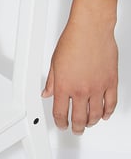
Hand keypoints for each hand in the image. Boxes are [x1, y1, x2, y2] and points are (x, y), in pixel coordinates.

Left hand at [42, 0, 117, 134]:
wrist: (91, 29)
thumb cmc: (73, 41)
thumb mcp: (55, 63)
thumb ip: (52, 81)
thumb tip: (47, 93)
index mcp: (64, 86)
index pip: (61, 113)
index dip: (61, 123)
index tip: (62, 125)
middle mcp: (81, 89)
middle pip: (80, 118)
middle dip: (77, 127)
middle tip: (76, 130)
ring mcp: (98, 87)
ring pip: (96, 114)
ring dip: (91, 122)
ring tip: (88, 124)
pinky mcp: (111, 82)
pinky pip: (111, 103)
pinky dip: (107, 112)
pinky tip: (104, 115)